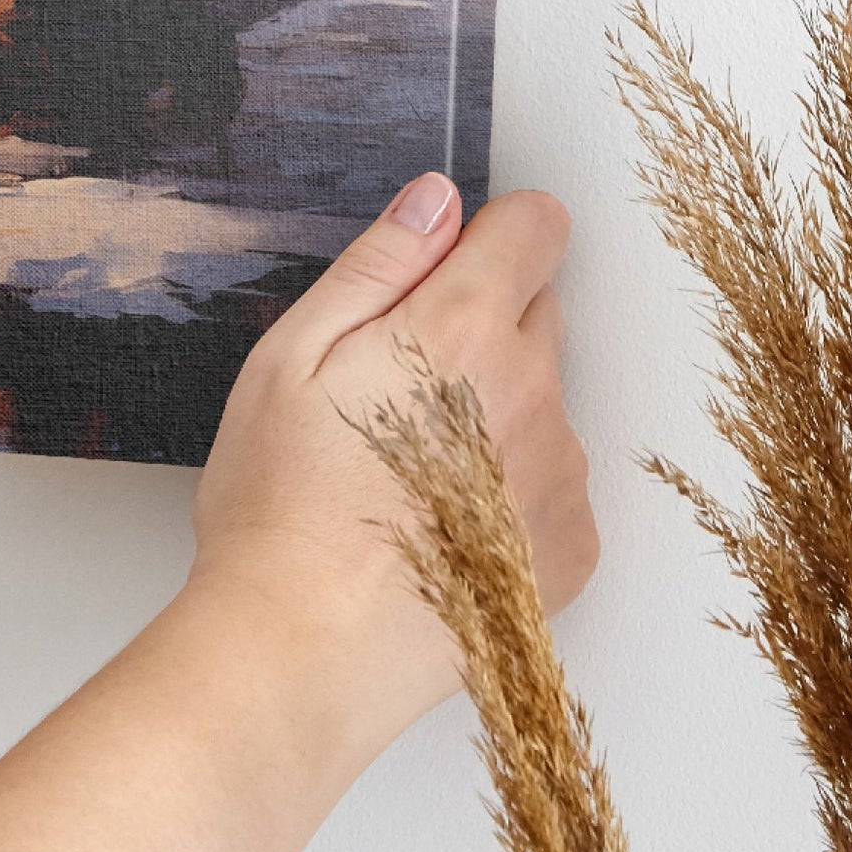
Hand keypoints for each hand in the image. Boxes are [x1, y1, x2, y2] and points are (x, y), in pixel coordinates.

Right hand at [189, 175, 596, 756]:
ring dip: (494, 412)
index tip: (443, 270)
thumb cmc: (281, 506)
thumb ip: (378, 264)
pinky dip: (509, 490)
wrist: (303, 651)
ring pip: (541, 400)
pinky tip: (438, 524)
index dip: (488, 234)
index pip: (536, 226)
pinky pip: (551, 482)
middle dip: (478, 325)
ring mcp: (560, 475)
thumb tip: (437, 199)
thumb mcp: (291, 355)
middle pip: (537, 311)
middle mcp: (534, 392)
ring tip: (405, 472)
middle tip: (392, 387)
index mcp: (463, 329)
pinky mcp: (571, 548)